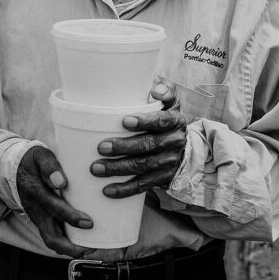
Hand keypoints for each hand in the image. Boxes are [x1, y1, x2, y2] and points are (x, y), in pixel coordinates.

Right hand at [16, 145, 93, 257]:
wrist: (15, 167)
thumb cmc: (33, 160)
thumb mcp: (41, 156)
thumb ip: (50, 166)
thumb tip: (61, 181)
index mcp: (35, 191)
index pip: (52, 207)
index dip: (70, 217)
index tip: (89, 222)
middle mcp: (35, 209)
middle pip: (50, 235)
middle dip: (71, 245)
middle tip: (91, 247)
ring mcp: (37, 217)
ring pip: (51, 240)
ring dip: (69, 249)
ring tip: (90, 250)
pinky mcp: (41, 220)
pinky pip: (52, 237)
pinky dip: (67, 244)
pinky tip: (83, 244)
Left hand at [90, 81, 188, 198]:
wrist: (182, 145)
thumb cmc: (165, 117)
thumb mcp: (169, 101)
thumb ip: (164, 90)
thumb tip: (155, 89)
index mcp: (175, 120)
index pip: (161, 121)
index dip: (144, 122)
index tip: (124, 122)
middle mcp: (175, 141)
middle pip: (149, 145)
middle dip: (124, 147)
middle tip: (101, 147)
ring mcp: (169, 162)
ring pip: (143, 166)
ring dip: (118, 168)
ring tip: (96, 168)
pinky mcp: (162, 178)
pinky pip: (143, 185)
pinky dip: (124, 189)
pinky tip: (107, 190)